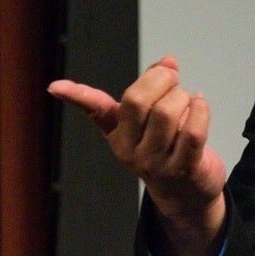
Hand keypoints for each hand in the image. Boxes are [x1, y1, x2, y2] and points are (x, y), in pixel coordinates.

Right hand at [48, 57, 227, 255]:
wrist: (185, 194)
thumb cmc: (166, 150)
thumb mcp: (147, 123)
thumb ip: (152, 89)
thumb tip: (167, 61)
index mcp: (118, 135)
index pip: (96, 110)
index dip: (76, 95)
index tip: (54, 86)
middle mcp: (131, 150)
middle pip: (138, 100)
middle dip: (161, 79)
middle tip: (173, 77)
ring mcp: (156, 162)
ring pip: (167, 113)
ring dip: (183, 97)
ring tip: (188, 100)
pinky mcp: (184, 169)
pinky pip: (192, 132)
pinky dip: (200, 110)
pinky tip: (200, 104)